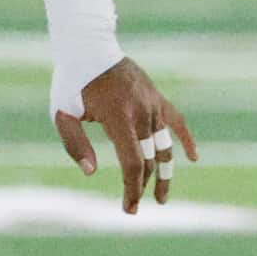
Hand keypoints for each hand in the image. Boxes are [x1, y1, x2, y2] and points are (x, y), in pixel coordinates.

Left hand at [57, 57, 197, 213]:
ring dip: (163, 173)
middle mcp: (140, 111)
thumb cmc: (72, 82)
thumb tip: (91, 173)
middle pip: (148, 158)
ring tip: (161, 197)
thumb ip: (75, 144)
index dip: (133, 188)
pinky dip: (186, 140)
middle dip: (142, 186)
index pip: (133, 161)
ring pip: (162, 145)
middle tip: (133, 208)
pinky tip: (194, 158)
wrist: (89, 47)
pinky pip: (177, 121)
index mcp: (118, 116)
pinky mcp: (156, 97)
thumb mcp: (62, 113)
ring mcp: (152, 103)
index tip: (130, 208)